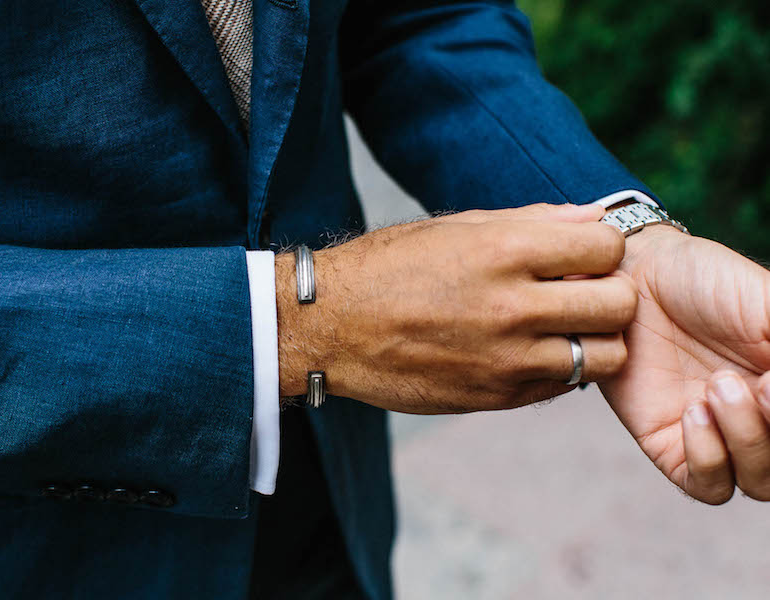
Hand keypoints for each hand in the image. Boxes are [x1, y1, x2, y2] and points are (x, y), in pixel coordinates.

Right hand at [276, 203, 637, 413]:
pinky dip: (562, 367)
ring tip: (565, 326)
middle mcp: (511, 307)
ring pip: (606, 357)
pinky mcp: (495, 397)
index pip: (606, 244)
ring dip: (595, 338)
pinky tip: (532, 349)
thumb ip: (530, 221)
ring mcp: (506, 360)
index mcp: (502, 251)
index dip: (601, 246)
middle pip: (618, 305)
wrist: (330, 328)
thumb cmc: (388, 266)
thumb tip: (593, 215)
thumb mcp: (453, 226)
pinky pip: (564, 386)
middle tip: (583, 290)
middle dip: (611, 293)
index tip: (582, 253)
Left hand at [600, 224, 769, 503]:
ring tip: (718, 388)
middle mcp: (762, 417)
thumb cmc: (705, 280)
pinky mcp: (671, 445)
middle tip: (761, 384)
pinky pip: (706, 486)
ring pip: (760, 484)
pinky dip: (709, 457)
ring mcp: (720, 435)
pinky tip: (693, 412)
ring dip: (749, 441)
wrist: (634, 279)